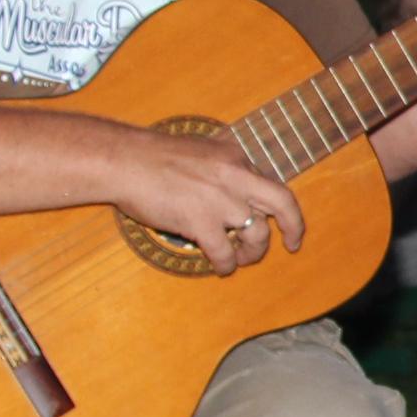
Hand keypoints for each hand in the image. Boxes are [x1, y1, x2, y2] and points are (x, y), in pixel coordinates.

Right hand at [110, 124, 305, 274]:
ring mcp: (220, 200)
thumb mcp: (199, 148)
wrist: (122, 161)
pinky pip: (225, 253)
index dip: (278, 205)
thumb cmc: (150, 156)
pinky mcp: (201, 221)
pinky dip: (226, 264)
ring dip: (253, 252)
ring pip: (257, 233)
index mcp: (234, 158)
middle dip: (293, 226)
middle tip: (292, 244)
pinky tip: (220, 268)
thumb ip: (220, 164)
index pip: (269, 183)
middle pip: (282, 202)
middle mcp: (235, 176)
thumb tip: (233, 179)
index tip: (284, 219)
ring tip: (242, 258)